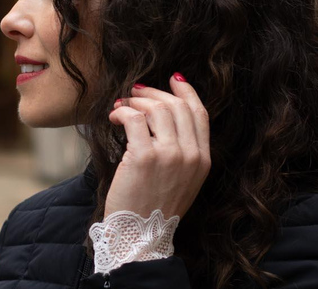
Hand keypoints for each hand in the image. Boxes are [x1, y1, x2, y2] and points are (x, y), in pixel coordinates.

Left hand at [105, 73, 210, 220]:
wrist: (141, 236)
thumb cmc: (154, 207)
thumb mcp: (183, 180)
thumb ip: (183, 152)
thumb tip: (166, 117)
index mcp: (203, 160)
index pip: (200, 113)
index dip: (186, 92)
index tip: (173, 80)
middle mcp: (190, 155)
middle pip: (176, 106)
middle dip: (153, 93)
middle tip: (135, 92)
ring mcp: (169, 155)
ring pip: (155, 108)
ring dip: (135, 102)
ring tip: (122, 106)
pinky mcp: (144, 157)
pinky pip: (133, 119)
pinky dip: (122, 112)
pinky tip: (114, 117)